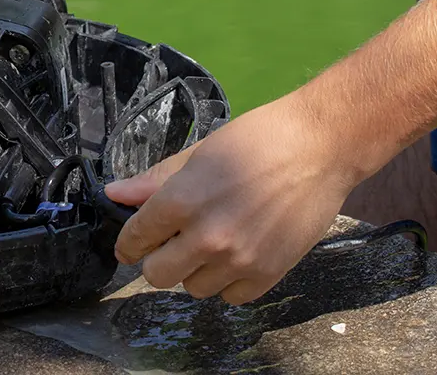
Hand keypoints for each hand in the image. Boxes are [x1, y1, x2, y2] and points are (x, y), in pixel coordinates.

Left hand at [105, 95, 361, 304]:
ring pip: (193, 288)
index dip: (128, 243)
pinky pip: (231, 297)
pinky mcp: (269, 274)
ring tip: (212, 244)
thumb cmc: (257, 139)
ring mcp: (239, 260)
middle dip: (157, 260)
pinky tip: (237, 255)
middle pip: (157, 275)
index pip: (135, 239)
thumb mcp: (199, 154)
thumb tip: (114, 194)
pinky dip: (229, 282)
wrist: (321, 147)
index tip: (131, 245)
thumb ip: (154, 180)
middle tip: (172, 244)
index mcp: (181, 201)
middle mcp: (207, 237)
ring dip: (196, 270)